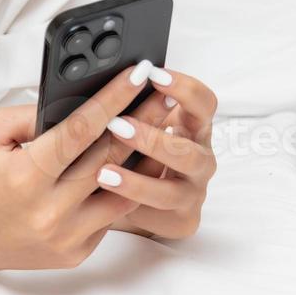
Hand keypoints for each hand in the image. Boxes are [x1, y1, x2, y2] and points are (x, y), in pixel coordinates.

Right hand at [0, 65, 146, 275]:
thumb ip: (32, 114)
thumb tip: (79, 102)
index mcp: (26, 177)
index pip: (80, 130)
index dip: (114, 99)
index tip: (139, 75)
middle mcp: (49, 211)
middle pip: (110, 158)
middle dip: (143, 121)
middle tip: (165, 95)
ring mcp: (66, 236)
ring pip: (122, 191)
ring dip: (146, 159)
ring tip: (164, 130)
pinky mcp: (77, 252)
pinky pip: (111, 216)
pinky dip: (125, 189)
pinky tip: (139, 166)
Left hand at [98, 65, 216, 239]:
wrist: (144, 200)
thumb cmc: (139, 153)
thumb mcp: (142, 126)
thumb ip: (131, 107)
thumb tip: (92, 84)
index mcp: (194, 128)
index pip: (203, 103)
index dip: (184, 89)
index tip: (153, 75)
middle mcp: (200, 159)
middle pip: (191, 151)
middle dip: (153, 139)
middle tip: (117, 126)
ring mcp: (193, 192)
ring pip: (172, 190)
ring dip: (137, 180)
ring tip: (103, 172)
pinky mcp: (181, 219)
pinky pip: (159, 214)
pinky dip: (132, 205)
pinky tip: (107, 199)